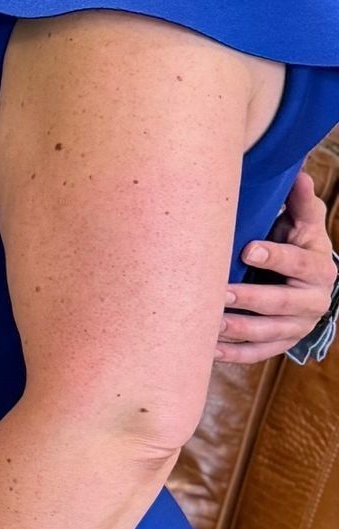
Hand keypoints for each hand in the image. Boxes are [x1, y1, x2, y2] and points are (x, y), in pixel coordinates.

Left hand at [217, 170, 335, 362]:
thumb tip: (300, 174)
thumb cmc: (298, 245)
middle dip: (250, 298)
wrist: (308, 282)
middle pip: (282, 302)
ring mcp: (298, 327)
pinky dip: (234, 354)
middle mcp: (314, 300)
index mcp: (319, 267)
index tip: (247, 250)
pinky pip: (258, 353)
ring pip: (268, 332)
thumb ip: (301, 202)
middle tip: (219, 293)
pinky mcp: (282, 344)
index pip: (298, 262)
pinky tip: (209, 350)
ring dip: (238, 329)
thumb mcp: (305, 222)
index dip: (275, 256)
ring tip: (208, 323)